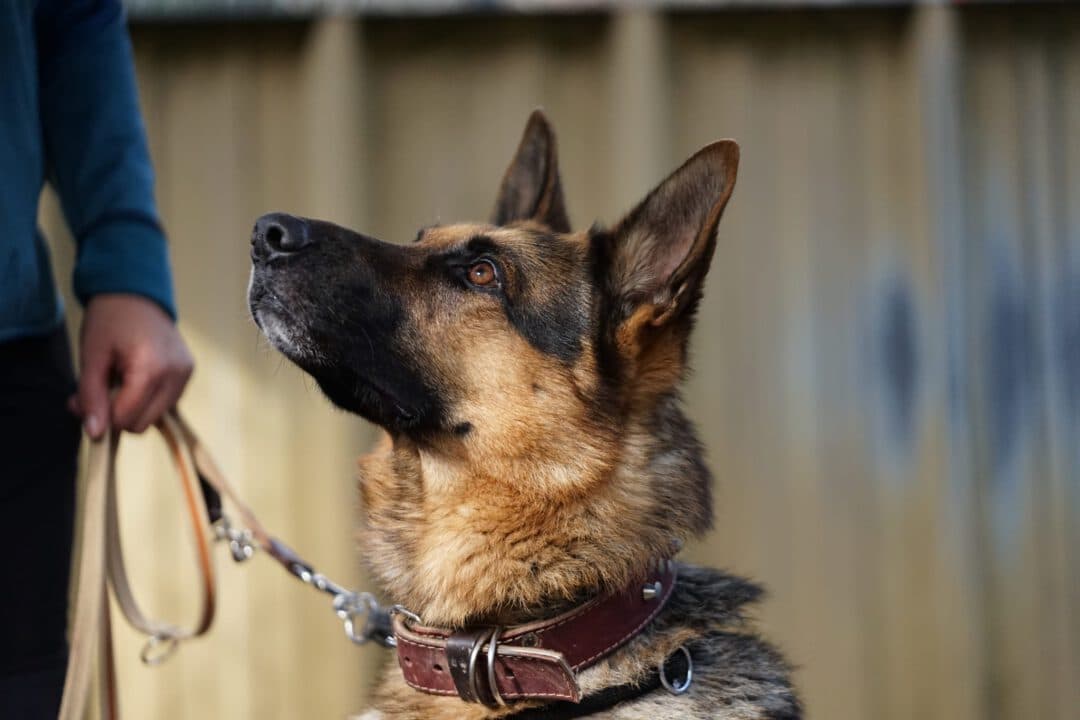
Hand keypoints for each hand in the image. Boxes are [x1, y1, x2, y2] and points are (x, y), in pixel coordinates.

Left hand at [69, 293, 193, 439]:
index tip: (86, 397)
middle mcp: (176, 374)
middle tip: (99, 390)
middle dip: (117, 414)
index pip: (126, 418)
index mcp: (152, 368)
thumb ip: (91, 396)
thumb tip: (95, 434)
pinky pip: (165, 403)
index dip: (101, 415)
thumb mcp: (92, 357)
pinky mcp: (189, 373)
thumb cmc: (110, 320)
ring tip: (118, 381)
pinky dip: (146, 399)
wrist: (136, 292)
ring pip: (155, 417)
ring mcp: (186, 374)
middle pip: (142, 424)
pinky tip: (136, 378)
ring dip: (132, 408)